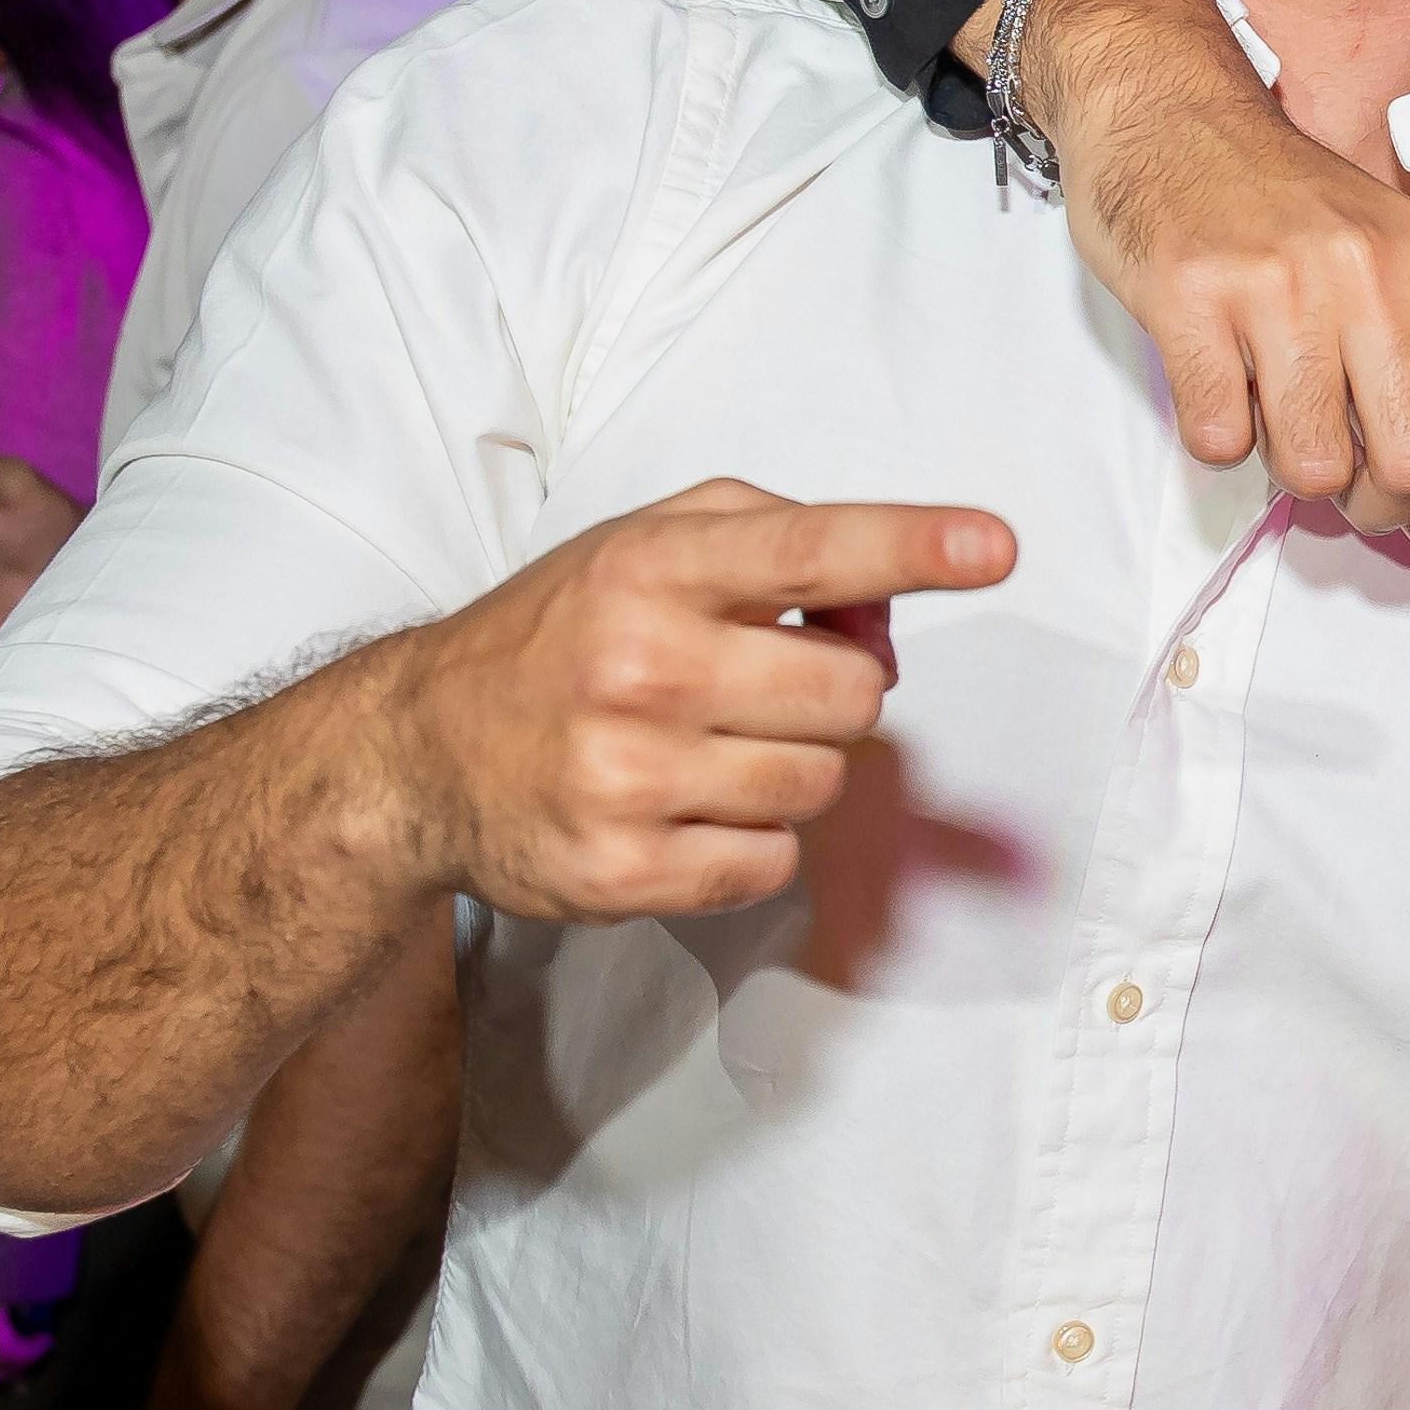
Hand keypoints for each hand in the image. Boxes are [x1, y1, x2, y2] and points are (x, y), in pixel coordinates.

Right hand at [349, 480, 1012, 922]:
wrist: (415, 753)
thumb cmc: (557, 639)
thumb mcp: (643, 546)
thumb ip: (772, 540)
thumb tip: (883, 609)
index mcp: (649, 569)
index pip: (807, 551)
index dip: (911, 545)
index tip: (994, 545)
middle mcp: (639, 667)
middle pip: (851, 695)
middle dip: (832, 695)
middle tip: (759, 689)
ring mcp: (629, 776)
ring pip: (822, 783)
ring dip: (790, 769)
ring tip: (705, 749)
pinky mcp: (625, 870)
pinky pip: (773, 862)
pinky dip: (748, 842)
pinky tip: (681, 809)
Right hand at [1013, 0, 1409, 582]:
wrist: (1169, 107)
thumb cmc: (1289, 221)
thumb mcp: (1375, 300)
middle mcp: (1379, 278)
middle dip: (1379, 502)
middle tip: (1349, 465)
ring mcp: (1287, 288)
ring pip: (1314, 468)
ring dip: (1293, 469)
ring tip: (1278, 399)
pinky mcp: (1197, 301)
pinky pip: (1224, 441)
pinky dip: (1220, 436)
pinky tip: (1218, 369)